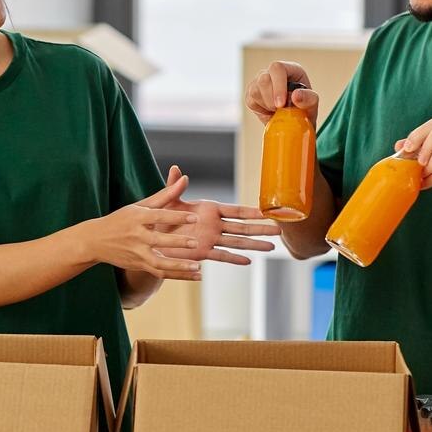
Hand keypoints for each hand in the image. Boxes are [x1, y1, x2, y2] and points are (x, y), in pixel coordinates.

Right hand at [77, 170, 201, 280]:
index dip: (177, 217)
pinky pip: (160, 273)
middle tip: (195, 243)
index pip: (159, 216)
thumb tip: (185, 178)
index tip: (194, 217)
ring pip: (159, 262)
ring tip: (197, 268)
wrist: (96, 240)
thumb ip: (166, 194)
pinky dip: (178, 275)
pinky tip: (195, 276)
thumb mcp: (141, 205)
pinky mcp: (139, 265)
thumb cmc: (123, 219)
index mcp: (138, 218)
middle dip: (177, 242)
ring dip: (178, 266)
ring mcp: (137, 253)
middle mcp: (136, 236)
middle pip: (158, 240)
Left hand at [142, 165, 281, 264]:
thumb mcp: (167, 200)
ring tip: (272, 247)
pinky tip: (249, 261)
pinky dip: (234, 259)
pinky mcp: (202, 252)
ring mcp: (210, 239)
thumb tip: (177, 169)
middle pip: (242, 227)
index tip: (268, 212)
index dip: (251, 212)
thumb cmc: (159, 216)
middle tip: (280, 230)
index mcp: (209, 209)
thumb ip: (174, 186)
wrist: (151, 237)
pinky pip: (221, 256)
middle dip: (261, 228)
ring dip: (254, 245)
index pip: (235, 210)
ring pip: (237, 242)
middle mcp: (213, 224)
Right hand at [245, 61, 320, 125]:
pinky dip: (260, 109)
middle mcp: (272, 73)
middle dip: (271, 98)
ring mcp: (260, 82)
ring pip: (254, 90)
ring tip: (277, 110)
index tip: (281, 104)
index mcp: (289, 69)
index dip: (278, 85)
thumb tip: (296, 95)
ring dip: (266, 105)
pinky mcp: (251, 93)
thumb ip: (309, 99)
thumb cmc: (304, 110)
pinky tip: (270, 111)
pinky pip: (250, 100)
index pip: (277, 68)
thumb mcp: (312, 106)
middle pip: (263, 79)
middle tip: (280, 110)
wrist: (294, 123)